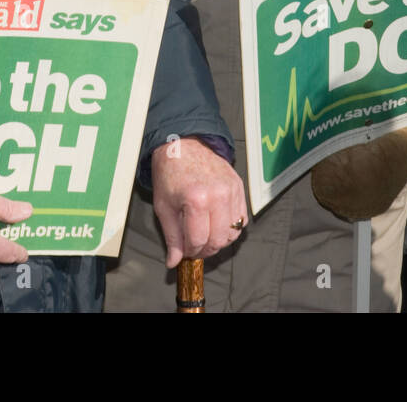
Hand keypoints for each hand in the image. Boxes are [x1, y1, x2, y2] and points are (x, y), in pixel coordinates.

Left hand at [151, 136, 246, 267]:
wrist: (183, 146)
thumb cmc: (170, 174)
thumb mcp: (164, 207)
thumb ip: (172, 237)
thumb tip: (173, 261)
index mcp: (196, 200)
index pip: (199, 240)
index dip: (191, 252)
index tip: (185, 252)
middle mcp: (217, 195)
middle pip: (219, 240)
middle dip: (206, 249)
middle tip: (195, 247)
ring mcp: (231, 191)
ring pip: (233, 232)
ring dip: (220, 240)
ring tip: (206, 234)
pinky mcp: (239, 187)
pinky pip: (242, 218)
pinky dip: (231, 227)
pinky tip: (217, 223)